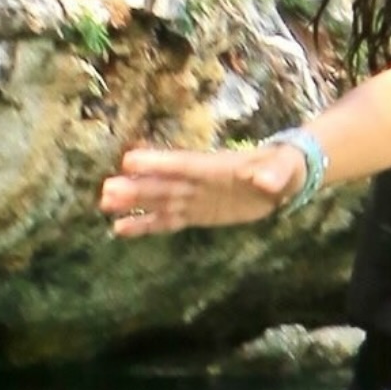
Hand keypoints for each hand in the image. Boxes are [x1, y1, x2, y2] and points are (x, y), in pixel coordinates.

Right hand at [102, 143, 301, 237]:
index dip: (159, 164)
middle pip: (164, 185)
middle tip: (106, 191)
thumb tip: (266, 181)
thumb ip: (273, 174)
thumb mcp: (285, 169)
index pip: (184, 165)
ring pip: (160, 201)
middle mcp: (199, 181)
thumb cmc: (285, 167)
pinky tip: (121, 228)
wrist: (286, 178)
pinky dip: (146, 224)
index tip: (130, 161)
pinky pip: (168, 220)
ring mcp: (195, 197)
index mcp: (216, 167)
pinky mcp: (197, 213)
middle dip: (137, 188)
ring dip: (134, 204)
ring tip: (104, 206)